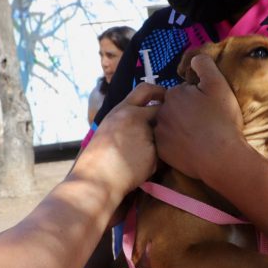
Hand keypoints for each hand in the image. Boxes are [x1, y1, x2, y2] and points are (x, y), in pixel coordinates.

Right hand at [75, 83, 165, 198]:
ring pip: (163, 133)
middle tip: (170, 124)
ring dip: (160, 140)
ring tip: (143, 153)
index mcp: (122, 110)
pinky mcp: (154, 153)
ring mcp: (146, 135)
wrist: (97, 178)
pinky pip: (162, 154)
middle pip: (162, 109)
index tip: (165, 96)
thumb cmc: (97, 156)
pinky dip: (156, 160)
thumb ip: (126, 119)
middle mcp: (135, 118)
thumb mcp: (109, 127)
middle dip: (168, 116)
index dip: (159, 91)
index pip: (145, 90)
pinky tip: (141, 167)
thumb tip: (143, 118)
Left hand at [154, 54, 243, 179]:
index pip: (182, 91)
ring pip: (168, 125)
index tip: (207, 108)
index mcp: (173, 94)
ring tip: (198, 136)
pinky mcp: (161, 151)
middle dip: (185, 112)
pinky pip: (166, 143)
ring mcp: (159, 133)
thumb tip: (193, 58)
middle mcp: (161, 111)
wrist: (222, 157)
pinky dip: (175, 144)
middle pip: (173, 107)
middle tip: (204, 122)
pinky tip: (190, 147)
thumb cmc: (222, 120)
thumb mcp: (218, 84)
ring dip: (179, 127)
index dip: (196, 98)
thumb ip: (204, 64)